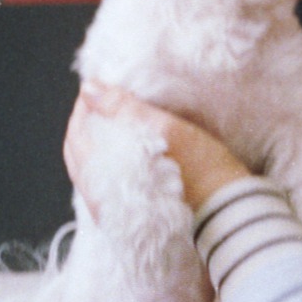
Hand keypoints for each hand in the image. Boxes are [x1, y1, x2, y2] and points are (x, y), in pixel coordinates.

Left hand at [66, 81, 251, 210]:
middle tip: (102, 98)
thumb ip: (123, 108)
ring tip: (111, 119)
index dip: (85, 106)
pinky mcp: (127, 215)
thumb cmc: (199, 168)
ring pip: (89, 168)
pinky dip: (106, 159)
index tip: (97, 85)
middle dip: (86, 121)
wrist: (225, 213)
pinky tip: (122, 147)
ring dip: (95, 140)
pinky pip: (103, 181)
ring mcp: (111, 210)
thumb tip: (89, 88)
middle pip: (78, 152)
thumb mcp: (164, 129)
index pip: (76, 134)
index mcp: (102, 176)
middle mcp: (98, 198)